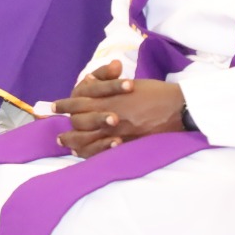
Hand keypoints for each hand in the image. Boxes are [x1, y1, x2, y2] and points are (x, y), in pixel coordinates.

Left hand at [51, 59, 185, 158]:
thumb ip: (107, 84)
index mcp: (110, 96)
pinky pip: (104, 151)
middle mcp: (111, 113)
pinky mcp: (129, 143)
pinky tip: (84, 153)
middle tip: (58, 133)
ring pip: (89, 139)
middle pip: (80, 122)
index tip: (55, 107)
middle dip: (67, 126)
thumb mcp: (129, 83)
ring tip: (66, 144)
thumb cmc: (156, 92)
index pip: (80, 101)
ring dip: (74, 142)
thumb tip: (88, 81)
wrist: (180, 107)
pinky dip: (91, 152)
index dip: (65, 105)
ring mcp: (120, 130)